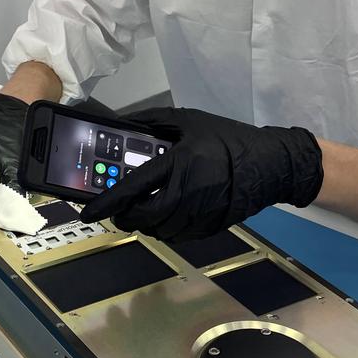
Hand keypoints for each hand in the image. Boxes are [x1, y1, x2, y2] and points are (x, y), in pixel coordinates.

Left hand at [80, 107, 322, 240]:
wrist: (269, 164)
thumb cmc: (227, 139)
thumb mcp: (189, 120)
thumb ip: (153, 121)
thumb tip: (121, 123)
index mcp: (180, 164)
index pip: (134, 187)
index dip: (107, 202)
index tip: (87, 211)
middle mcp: (188, 193)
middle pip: (144, 217)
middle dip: (124, 217)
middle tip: (116, 211)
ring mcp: (200, 214)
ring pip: (159, 231)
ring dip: (144, 225)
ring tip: (139, 212)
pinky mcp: (210, 227)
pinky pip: (177, 236)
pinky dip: (164, 230)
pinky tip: (163, 217)